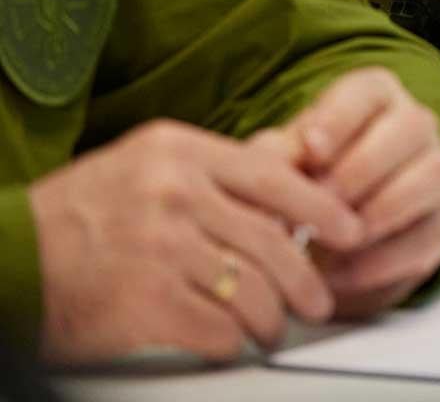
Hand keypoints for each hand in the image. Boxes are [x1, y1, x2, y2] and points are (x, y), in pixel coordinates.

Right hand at [27, 119, 363, 362]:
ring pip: (251, 288)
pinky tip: (230, 343)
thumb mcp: (142, 167)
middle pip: (271, 240)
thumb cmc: (73, 219)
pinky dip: (231, 342)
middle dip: (305, 279)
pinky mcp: (146, 303)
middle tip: (317, 301)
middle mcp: (174, 193)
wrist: (7, 262)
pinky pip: (217, 328)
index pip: (273, 176)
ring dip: (270, 318)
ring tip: (271, 330)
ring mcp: (162, 248)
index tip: (349, 230)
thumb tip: (290, 173)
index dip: (322, 208)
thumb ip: (212, 171)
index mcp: (177, 151)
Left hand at [281, 67, 439, 318]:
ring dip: (382, 209)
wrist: (331, 240)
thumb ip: (274, 157)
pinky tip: (340, 274)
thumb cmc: (305, 183)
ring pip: (432, 175)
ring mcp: (437, 172)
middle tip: (321, 202)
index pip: (367, 92)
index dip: (340, 118)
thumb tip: (266, 163)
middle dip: (362, 169)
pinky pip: (428, 234)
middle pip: (410, 127)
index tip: (311, 149)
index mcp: (374, 96)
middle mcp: (415, 124)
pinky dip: (384, 259)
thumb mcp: (284, 163)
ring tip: (334, 240)